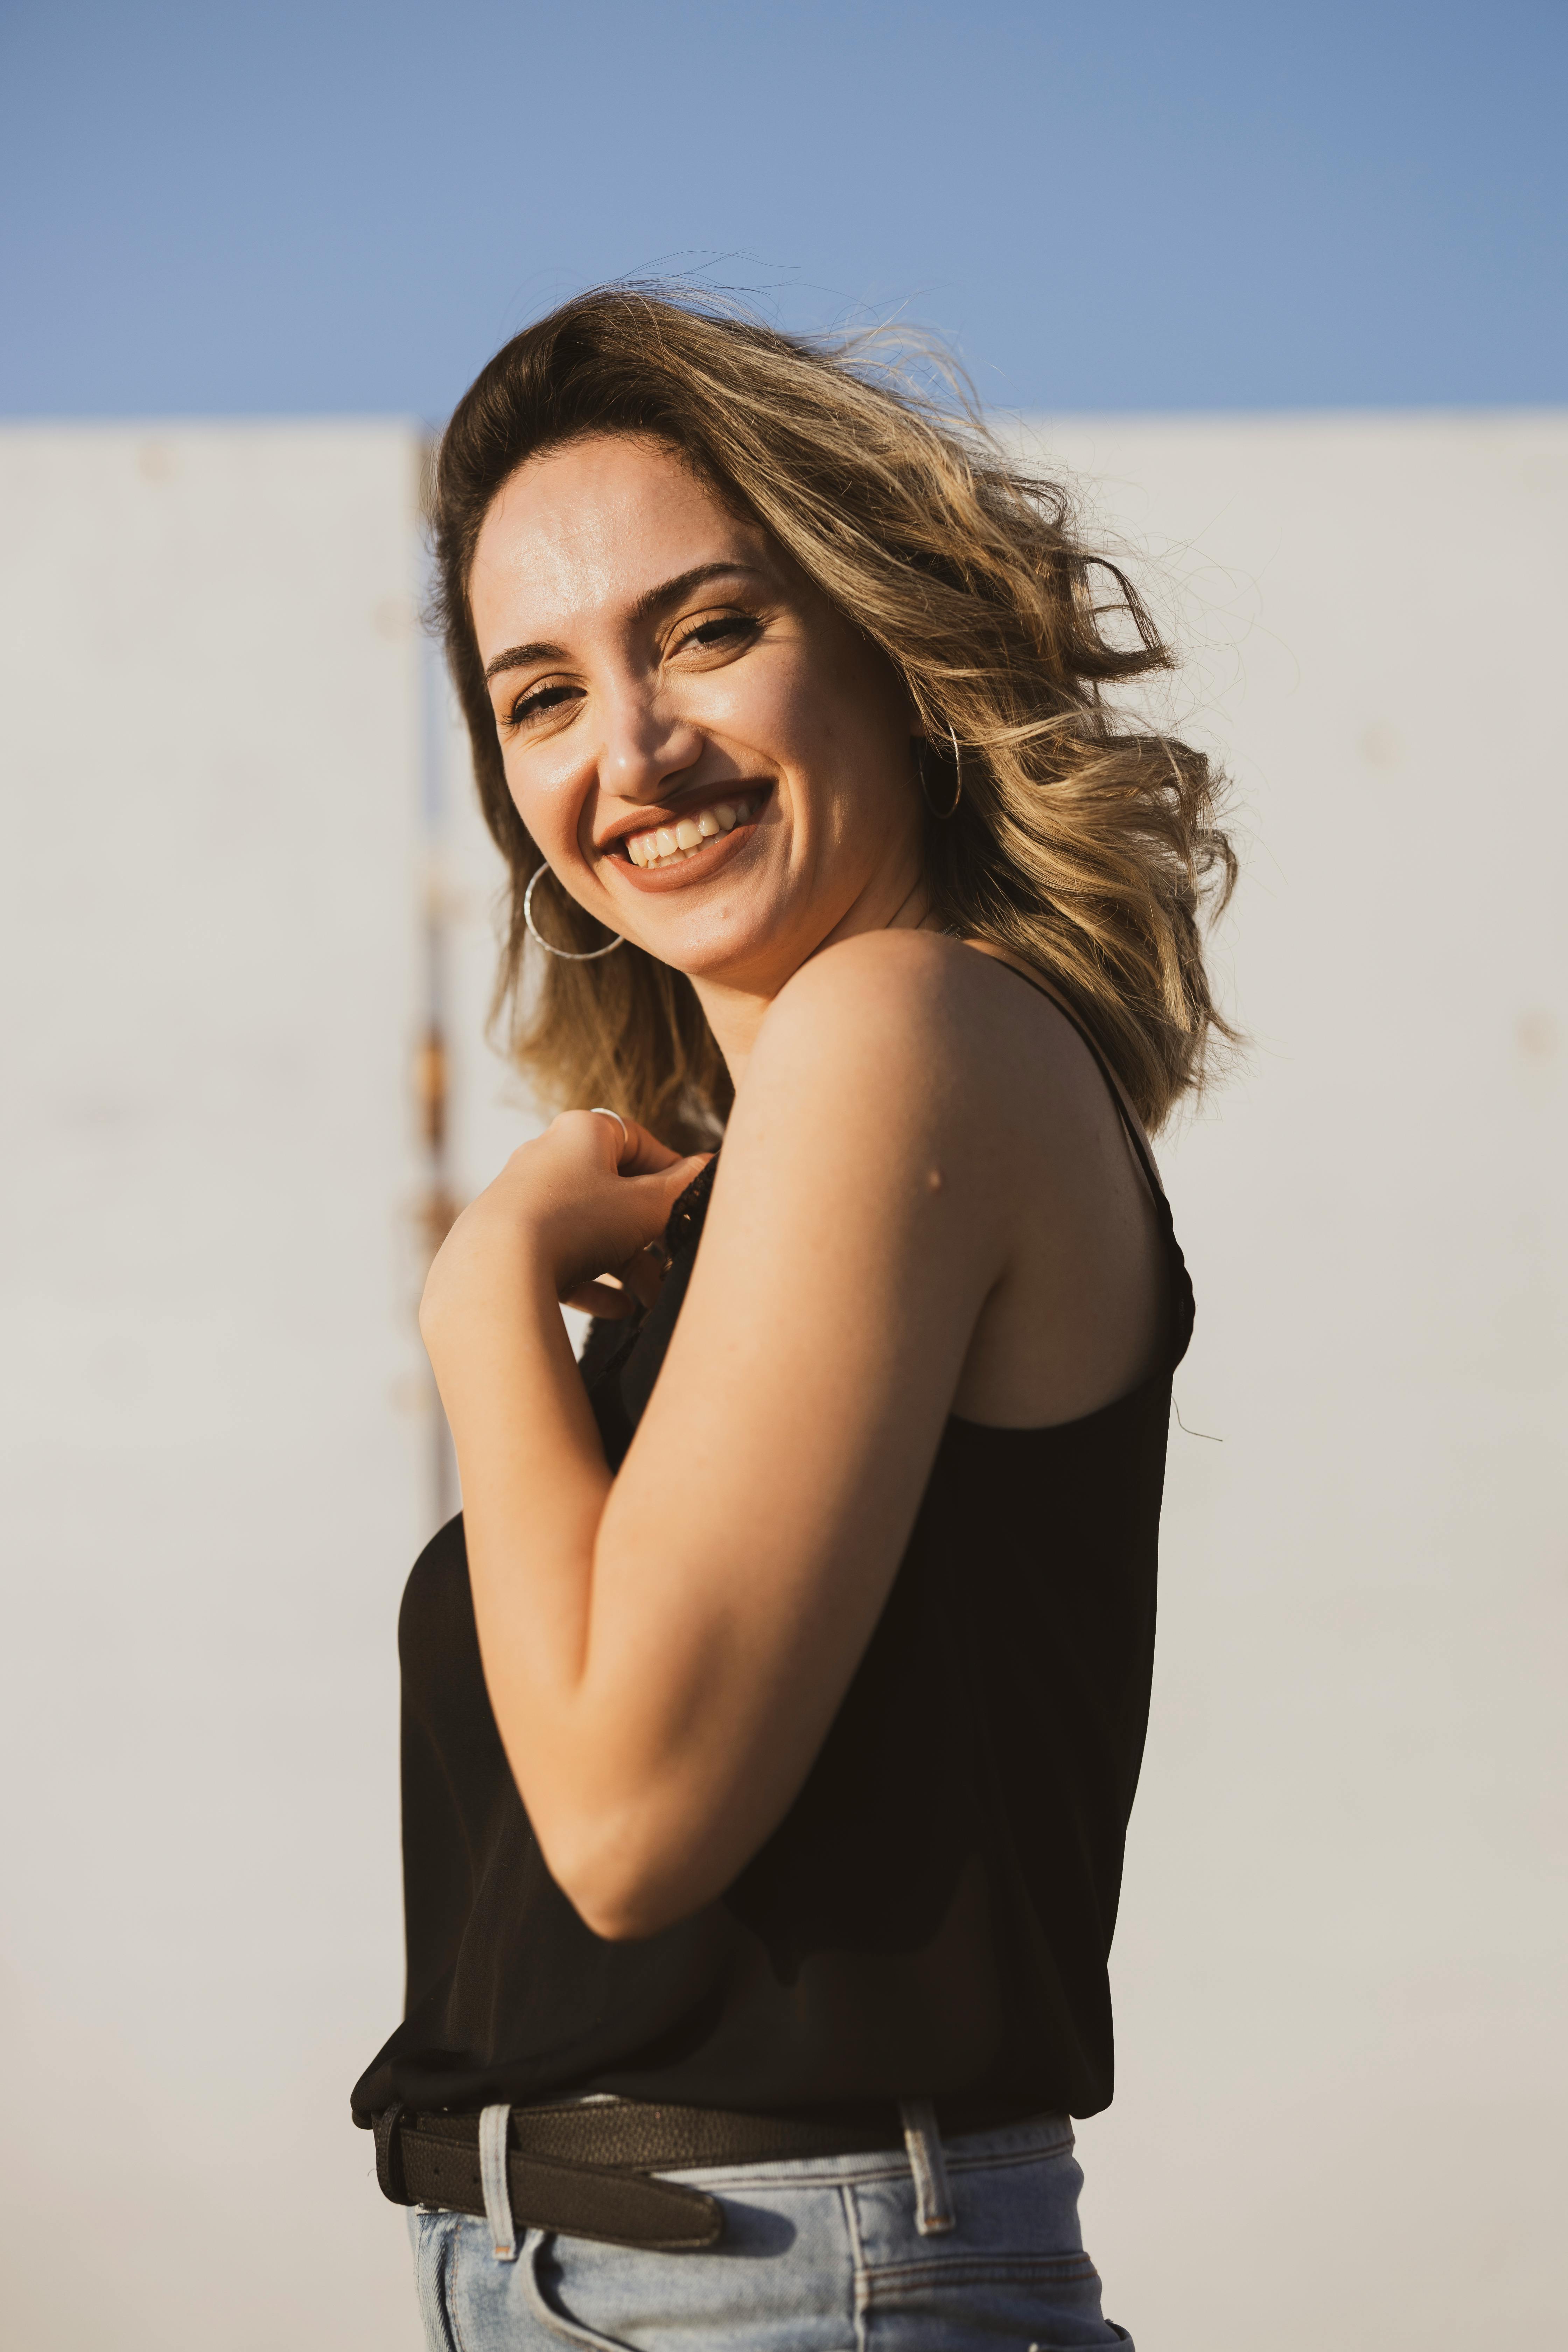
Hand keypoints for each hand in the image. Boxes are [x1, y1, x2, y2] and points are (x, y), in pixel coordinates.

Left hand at [421, 1111, 710, 1339]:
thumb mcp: (646, 1206)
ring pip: (588, 1229)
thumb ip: (681, 1187)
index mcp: (582, 1132)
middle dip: (650, 1234)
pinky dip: (590, 1279)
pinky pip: (558, 1257)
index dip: (672, 1172)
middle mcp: (546, 1157)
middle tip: (675, 1260)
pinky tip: (618, 1309)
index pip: (638, 1141)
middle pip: (614, 1191)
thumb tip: (707, 1165)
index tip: (694, 1203)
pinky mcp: (506, 1240)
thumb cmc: (577, 1222)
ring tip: (650, 1299)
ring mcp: (523, 1199)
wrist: (497, 1267)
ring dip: (625, 1264)